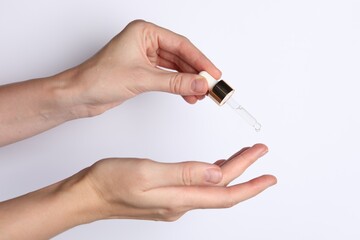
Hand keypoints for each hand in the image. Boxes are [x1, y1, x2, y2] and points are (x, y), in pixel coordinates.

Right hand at [0, 144, 275, 238]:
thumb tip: (216, 173)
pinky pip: (198, 186)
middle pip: (222, 189)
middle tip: (259, 154)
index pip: (225, 193)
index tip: (268, 172)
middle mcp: (179, 203)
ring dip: (231, 173)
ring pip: (212, 187)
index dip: (250, 183)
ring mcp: (173, 201)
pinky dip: (212, 174)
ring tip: (244, 158)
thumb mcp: (147, 172)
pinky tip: (214, 166)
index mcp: (178, 198)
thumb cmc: (111, 182)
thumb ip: (184, 173)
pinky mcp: (166, 195)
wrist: (89, 193)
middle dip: (245, 172)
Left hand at [72, 20, 220, 115]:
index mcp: (143, 32)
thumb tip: (199, 84)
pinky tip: (187, 95)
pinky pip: (167, 77)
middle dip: (195, 72)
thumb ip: (174, 83)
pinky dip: (178, 86)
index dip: (200, 60)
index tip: (213, 73)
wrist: (78, 95)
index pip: (180, 44)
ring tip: (200, 94)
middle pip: (180, 56)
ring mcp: (144, 57)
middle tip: (210, 86)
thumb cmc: (98, 78)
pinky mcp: (143, 72)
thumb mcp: (142, 79)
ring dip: (188, 81)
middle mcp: (145, 42)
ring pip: (175, 68)